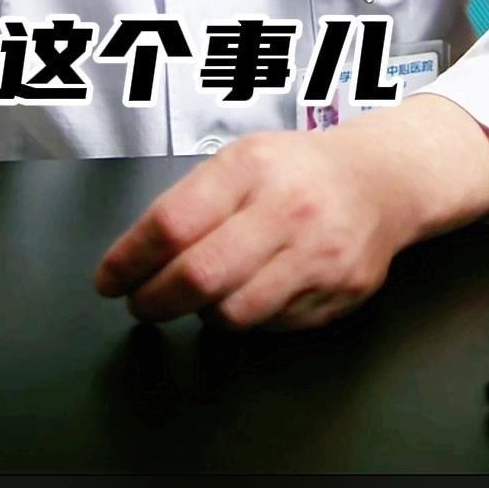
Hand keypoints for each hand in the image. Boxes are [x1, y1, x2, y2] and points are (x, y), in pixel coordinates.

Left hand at [92, 124, 415, 333]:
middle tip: (141, 303)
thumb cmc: (296, 171)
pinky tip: (246, 294)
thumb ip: (191, 202)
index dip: (129, 260)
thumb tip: (134, 257)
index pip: (172, 223)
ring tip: (198, 297)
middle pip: (198, 275)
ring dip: (201, 313)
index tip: (109, 279)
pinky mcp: (339, 292)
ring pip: (233, 313)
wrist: (379, 180)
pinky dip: (246, 319)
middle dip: (154, 300)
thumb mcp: (240, 161)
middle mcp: (286, 208)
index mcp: (250, 167)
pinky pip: (272, 326)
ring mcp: (317, 253)